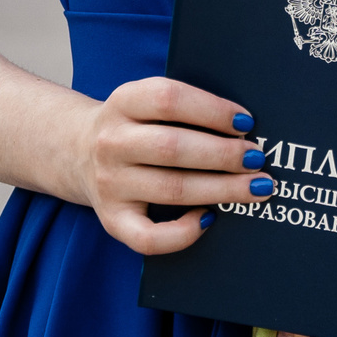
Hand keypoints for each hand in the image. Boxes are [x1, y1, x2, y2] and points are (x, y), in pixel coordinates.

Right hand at [69, 77, 269, 255]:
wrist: (78, 153)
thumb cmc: (136, 126)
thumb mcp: (146, 103)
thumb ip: (186, 108)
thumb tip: (245, 129)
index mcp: (123, 102)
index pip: (169, 99)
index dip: (212, 110)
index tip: (246, 122)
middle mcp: (111, 142)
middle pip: (173, 147)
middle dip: (224, 154)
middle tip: (257, 158)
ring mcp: (110, 184)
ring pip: (172, 189)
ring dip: (221, 189)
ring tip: (256, 188)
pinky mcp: (112, 220)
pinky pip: (149, 238)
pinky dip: (183, 233)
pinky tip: (209, 219)